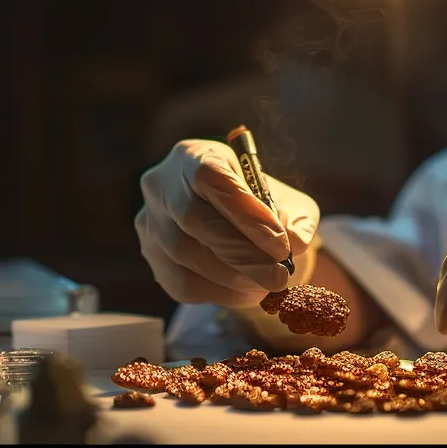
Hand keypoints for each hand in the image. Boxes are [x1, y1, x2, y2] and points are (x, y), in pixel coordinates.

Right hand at [135, 139, 319, 306]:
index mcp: (193, 155)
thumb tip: (297, 242)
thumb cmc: (261, 206)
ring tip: (269, 284)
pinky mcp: (152, 258)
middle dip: (241, 252)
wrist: (233, 225)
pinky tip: (248, 291)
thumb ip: (297, 219)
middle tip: (279, 276)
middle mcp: (161, 184)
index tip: (280, 243)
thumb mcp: (289, 203)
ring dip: (233, 276)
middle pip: (191, 217)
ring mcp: (149, 222)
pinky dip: (221, 292)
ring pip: (184, 253)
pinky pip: (181, 282)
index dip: (244, 210)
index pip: (208, 175)